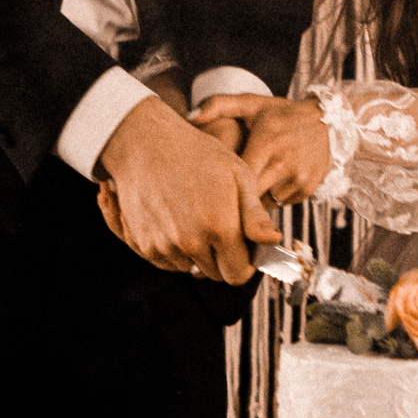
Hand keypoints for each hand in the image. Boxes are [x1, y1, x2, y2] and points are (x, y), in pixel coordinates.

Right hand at [97, 96, 279, 282]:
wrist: (144, 143)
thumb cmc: (197, 154)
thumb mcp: (238, 175)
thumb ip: (256, 216)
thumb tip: (273, 242)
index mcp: (220, 227)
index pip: (239, 274)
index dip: (245, 264)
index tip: (244, 247)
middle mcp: (191, 243)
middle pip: (215, 274)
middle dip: (222, 258)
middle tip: (219, 226)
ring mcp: (165, 246)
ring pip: (190, 267)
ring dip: (197, 253)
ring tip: (194, 216)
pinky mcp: (144, 245)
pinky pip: (167, 261)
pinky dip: (174, 249)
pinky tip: (174, 219)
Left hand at [193, 90, 331, 207]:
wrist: (329, 122)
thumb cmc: (282, 113)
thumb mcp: (252, 103)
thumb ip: (219, 105)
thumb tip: (190, 117)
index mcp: (266, 143)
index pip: (238, 177)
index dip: (224, 183)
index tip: (213, 182)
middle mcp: (284, 163)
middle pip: (249, 194)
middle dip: (236, 195)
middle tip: (223, 191)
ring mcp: (298, 179)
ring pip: (264, 203)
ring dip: (254, 198)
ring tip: (247, 186)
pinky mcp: (308, 189)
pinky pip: (280, 204)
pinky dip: (272, 198)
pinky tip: (269, 184)